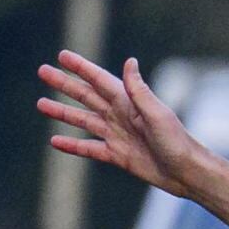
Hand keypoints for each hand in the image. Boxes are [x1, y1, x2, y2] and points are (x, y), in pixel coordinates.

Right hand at [38, 51, 228, 226]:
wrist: (187, 173)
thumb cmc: (177, 141)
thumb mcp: (157, 114)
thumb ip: (139, 91)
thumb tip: (130, 62)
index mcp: (130, 103)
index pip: (100, 80)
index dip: (81, 68)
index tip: (62, 55)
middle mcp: (121, 116)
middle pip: (86, 96)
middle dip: (64, 84)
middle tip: (42, 71)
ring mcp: (118, 135)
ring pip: (84, 121)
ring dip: (63, 112)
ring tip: (41, 104)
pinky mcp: (118, 156)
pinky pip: (90, 149)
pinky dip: (72, 146)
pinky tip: (55, 142)